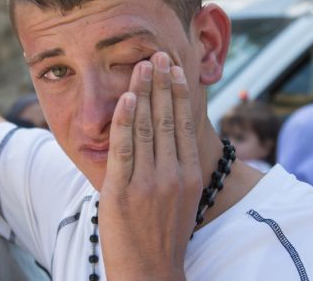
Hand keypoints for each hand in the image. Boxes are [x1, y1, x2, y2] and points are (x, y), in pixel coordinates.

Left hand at [99, 51, 201, 279]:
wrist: (150, 272)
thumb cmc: (164, 235)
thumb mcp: (182, 199)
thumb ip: (179, 168)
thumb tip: (174, 137)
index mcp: (190, 175)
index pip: (185, 124)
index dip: (180, 93)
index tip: (175, 69)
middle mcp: (174, 174)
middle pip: (168, 118)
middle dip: (162, 83)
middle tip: (158, 54)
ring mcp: (148, 182)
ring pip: (146, 127)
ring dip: (143, 92)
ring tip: (142, 66)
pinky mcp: (122, 190)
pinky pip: (123, 147)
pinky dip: (124, 119)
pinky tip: (124, 97)